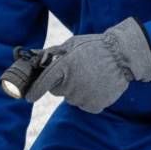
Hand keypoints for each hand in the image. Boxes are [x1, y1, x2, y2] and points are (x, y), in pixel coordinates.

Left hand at [24, 17, 150, 113]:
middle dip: (61, 83)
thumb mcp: (72, 44)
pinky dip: (88, 98)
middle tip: (75, 72)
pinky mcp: (94, 105)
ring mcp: (83, 96)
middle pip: (57, 91)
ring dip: (76, 90)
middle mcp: (71, 84)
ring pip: (71, 98)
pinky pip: (84, 105)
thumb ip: (53, 53)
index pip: (43, 84)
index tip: (28, 97)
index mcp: (63, 67)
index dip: (34, 91)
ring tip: (91, 77)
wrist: (122, 56)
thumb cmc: (95, 47)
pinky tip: (97, 86)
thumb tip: (36, 56)